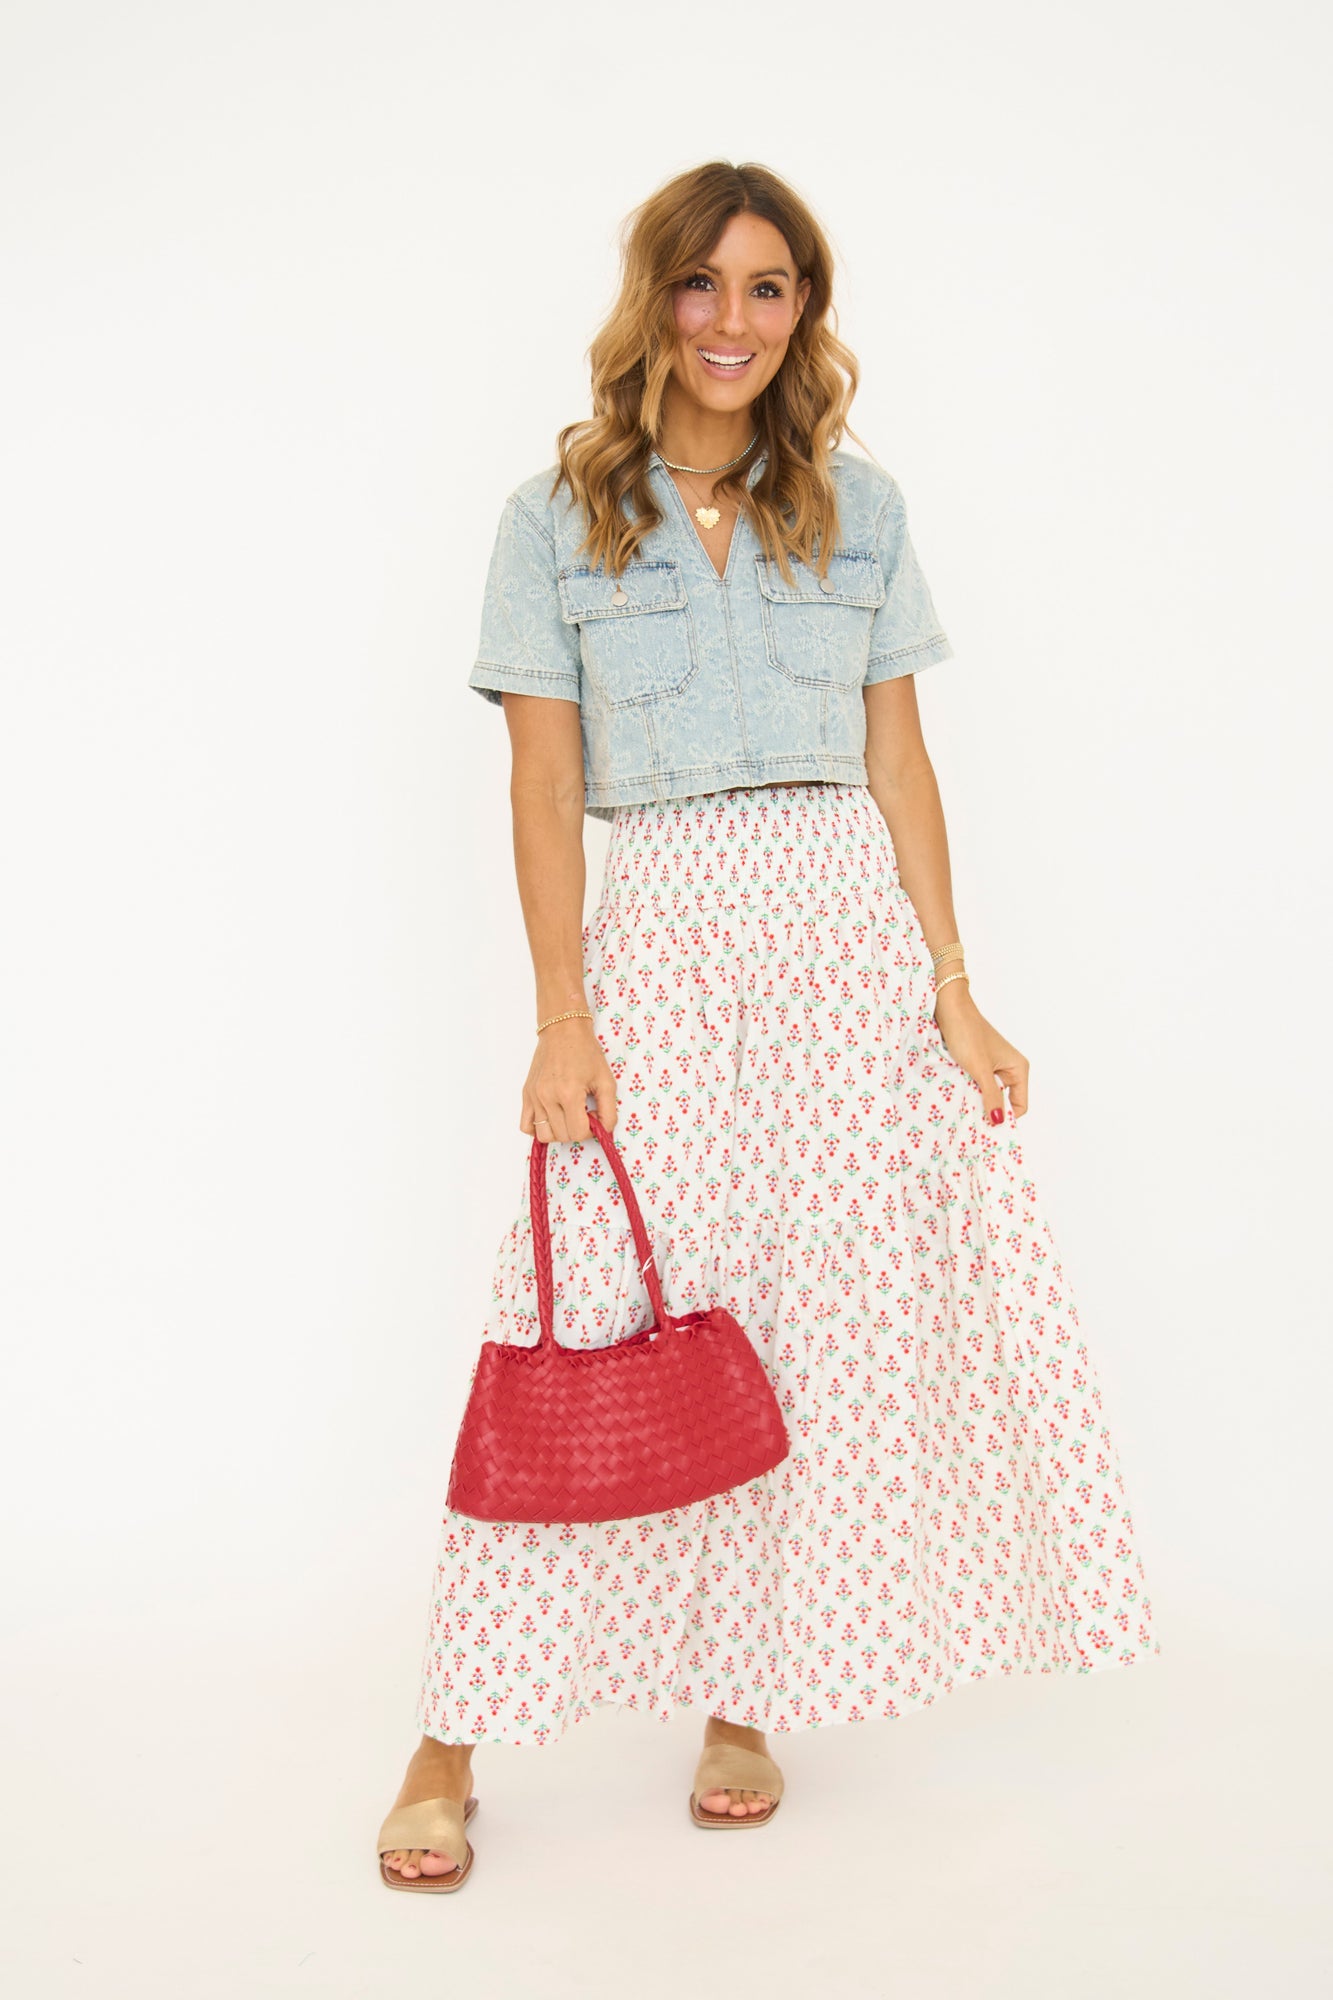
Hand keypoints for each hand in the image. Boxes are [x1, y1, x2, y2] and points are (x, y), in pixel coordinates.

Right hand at [520, 1018, 618, 1141]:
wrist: (563, 1030)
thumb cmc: (585, 1052)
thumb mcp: (606, 1080)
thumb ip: (609, 1110)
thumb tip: (604, 1131)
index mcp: (568, 1093)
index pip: (578, 1133)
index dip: (591, 1130)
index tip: (593, 1115)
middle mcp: (547, 1097)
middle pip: (562, 1136)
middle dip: (577, 1130)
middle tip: (583, 1113)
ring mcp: (534, 1097)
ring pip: (544, 1135)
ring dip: (559, 1131)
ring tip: (568, 1115)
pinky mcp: (526, 1094)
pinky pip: (526, 1126)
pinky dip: (538, 1129)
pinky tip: (552, 1118)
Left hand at [933, 985, 1028, 1124]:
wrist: (949, 1007)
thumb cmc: (967, 1033)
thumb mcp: (979, 1068)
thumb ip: (991, 1095)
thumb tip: (999, 1122)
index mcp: (1018, 1068)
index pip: (1019, 1106)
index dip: (1005, 1118)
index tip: (986, 1128)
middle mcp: (1009, 1068)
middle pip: (1004, 1101)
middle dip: (989, 1111)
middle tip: (971, 1122)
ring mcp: (993, 1066)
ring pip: (988, 1094)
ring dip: (977, 1101)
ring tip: (962, 1109)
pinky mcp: (978, 1063)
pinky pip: (977, 1085)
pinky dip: (969, 1091)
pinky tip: (957, 1096)